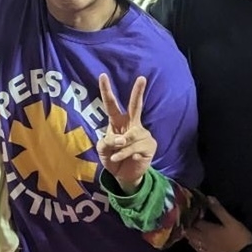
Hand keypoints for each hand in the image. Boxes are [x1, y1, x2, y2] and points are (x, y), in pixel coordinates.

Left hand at [96, 72, 156, 194]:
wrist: (124, 176)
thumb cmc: (112, 158)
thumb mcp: (102, 150)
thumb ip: (106, 142)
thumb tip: (121, 139)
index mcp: (117, 122)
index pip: (111, 104)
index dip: (107, 90)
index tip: (102, 75)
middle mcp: (131, 124)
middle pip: (135, 105)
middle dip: (138, 92)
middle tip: (142, 78)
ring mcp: (142, 134)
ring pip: (130, 136)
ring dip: (120, 147)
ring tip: (116, 155)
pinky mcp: (149, 145)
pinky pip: (134, 147)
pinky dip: (125, 154)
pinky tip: (122, 158)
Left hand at [185, 197, 251, 251]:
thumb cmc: (238, 236)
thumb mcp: (230, 220)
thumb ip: (218, 210)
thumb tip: (208, 198)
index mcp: (208, 229)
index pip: (195, 222)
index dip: (191, 216)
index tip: (187, 210)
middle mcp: (204, 239)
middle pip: (191, 232)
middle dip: (187, 226)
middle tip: (184, 220)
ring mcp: (207, 247)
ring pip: (193, 241)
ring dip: (188, 235)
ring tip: (185, 229)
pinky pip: (199, 250)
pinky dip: (194, 245)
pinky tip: (193, 243)